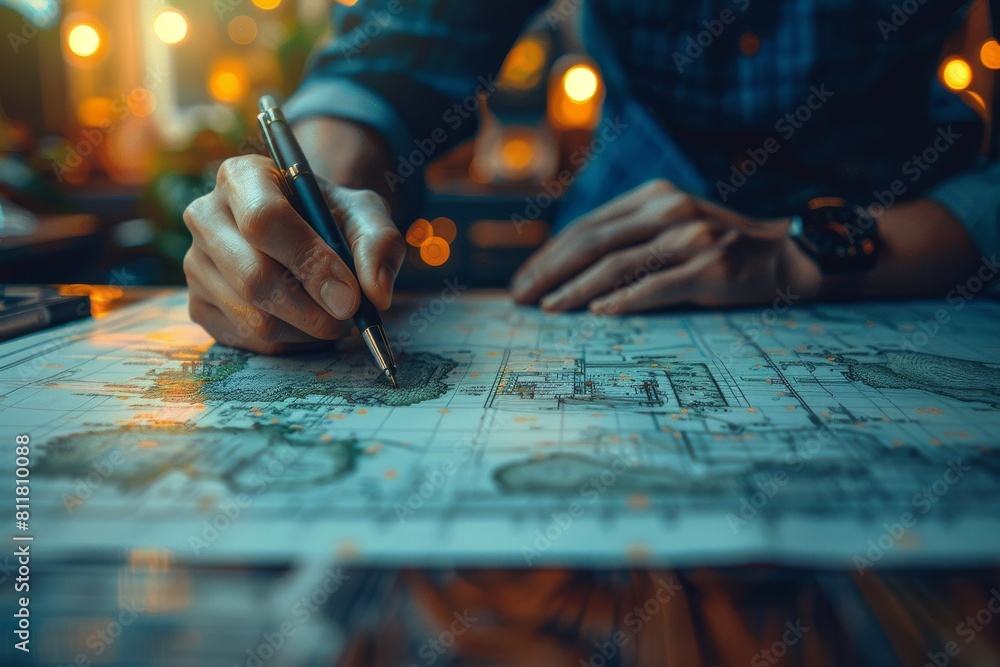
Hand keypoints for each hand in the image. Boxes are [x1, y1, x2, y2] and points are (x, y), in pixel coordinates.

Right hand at [183, 154, 404, 353]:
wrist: (304, 232)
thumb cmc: (331, 217)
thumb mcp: (364, 214)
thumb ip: (378, 243)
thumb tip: (375, 293)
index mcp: (242, 177)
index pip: (264, 220)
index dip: (310, 262)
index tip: (350, 296)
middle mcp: (205, 216)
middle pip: (254, 277)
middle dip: (312, 309)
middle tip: (349, 316)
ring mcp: (195, 263)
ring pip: (253, 317)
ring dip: (307, 330)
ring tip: (333, 317)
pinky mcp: (198, 305)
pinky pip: (248, 340)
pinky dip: (290, 342)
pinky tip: (306, 322)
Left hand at [510, 179, 821, 313]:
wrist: (787, 256)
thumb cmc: (719, 247)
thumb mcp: (673, 225)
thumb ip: (631, 235)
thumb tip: (570, 268)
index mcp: (654, 197)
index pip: (588, 226)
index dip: (550, 254)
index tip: (523, 280)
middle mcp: (669, 210)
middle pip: (593, 241)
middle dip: (549, 271)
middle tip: (521, 297)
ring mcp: (691, 238)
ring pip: (617, 264)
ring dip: (575, 289)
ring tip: (548, 308)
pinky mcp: (710, 268)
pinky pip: (656, 286)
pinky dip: (623, 300)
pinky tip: (596, 314)